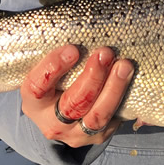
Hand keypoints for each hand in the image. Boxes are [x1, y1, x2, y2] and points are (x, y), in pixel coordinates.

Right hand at [20, 45, 134, 147]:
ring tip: (124, 66)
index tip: (73, 49)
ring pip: (96, 117)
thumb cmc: (57, 82)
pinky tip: (130, 80)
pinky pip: (113, 120)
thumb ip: (60, 56)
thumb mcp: (49, 72)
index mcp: (33, 102)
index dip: (54, 68)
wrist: (61, 116)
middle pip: (72, 104)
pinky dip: (122, 98)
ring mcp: (75, 134)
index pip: (37, 87)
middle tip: (105, 53)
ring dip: (113, 89)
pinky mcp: (97, 137)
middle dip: (92, 77)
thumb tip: (83, 27)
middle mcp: (51, 123)